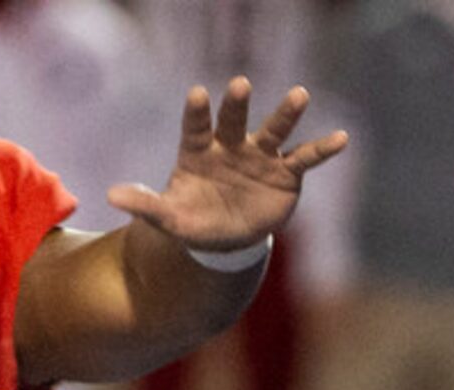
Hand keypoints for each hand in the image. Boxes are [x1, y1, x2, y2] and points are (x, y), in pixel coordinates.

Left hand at [107, 77, 347, 254]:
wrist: (225, 239)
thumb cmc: (194, 220)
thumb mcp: (169, 217)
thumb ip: (145, 204)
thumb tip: (111, 195)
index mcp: (200, 150)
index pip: (196, 126)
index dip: (197, 112)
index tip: (197, 95)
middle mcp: (232, 146)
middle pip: (234, 120)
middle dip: (237, 104)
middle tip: (240, 85)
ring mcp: (260, 157)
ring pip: (274, 130)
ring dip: (286, 113)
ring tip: (300, 94)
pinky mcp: (285, 174)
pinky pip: (306, 158)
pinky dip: (323, 149)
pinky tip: (342, 138)